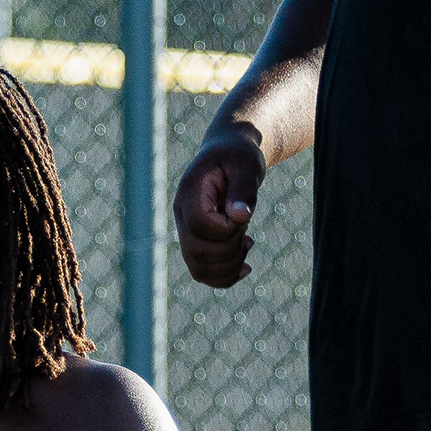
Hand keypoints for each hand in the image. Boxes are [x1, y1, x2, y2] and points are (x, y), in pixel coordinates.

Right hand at [173, 133, 265, 288]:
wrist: (229, 153)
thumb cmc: (239, 155)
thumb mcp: (247, 164)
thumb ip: (243, 188)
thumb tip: (240, 216)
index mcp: (190, 193)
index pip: (201, 226)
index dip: (227, 230)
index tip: (243, 216)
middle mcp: (182, 214)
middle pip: (196, 253)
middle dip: (230, 252)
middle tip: (248, 234)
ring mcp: (187, 230)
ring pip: (198, 268)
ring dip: (228, 267)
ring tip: (247, 246)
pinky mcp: (197, 240)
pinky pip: (203, 271)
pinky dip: (224, 277)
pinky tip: (245, 267)